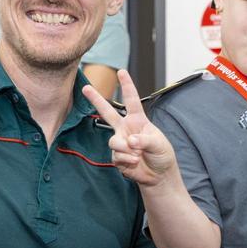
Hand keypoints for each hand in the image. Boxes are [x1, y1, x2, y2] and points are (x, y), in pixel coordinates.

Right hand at [85, 70, 177, 186]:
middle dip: (96, 100)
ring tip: (137, 155)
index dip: (127, 86)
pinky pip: (116, 156)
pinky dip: (127, 160)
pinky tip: (135, 163)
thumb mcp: (159, 144)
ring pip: (113, 141)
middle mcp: (126, 128)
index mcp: (138, 120)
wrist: (158, 175)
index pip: (132, 100)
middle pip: (108, 112)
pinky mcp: (116, 156)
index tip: (121, 72)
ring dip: (125, 149)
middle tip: (85, 88)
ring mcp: (120, 142)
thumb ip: (145, 140)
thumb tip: (130, 140)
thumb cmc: (161, 155)